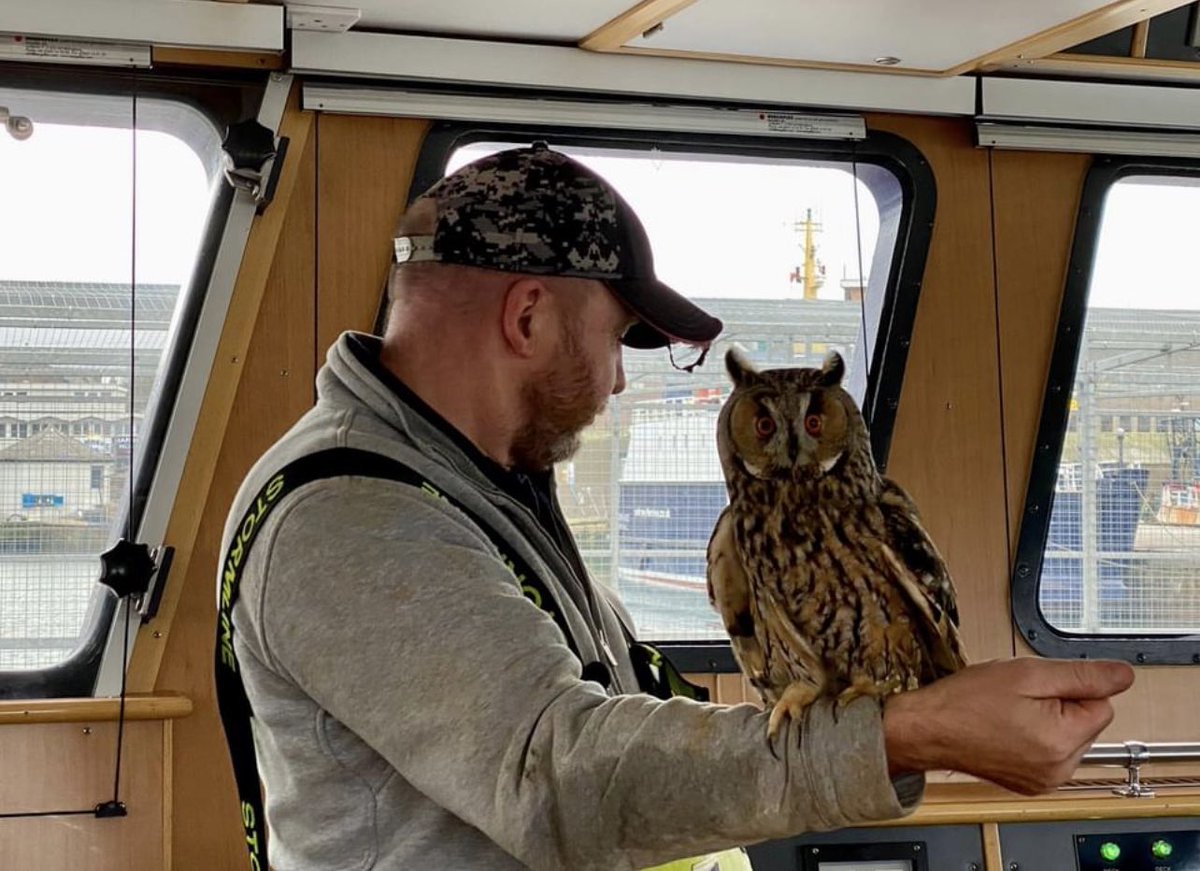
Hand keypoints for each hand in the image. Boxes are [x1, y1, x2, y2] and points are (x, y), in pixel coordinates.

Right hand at [882, 658, 1134, 794]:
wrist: (926, 729)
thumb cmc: (965, 702)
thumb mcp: (1027, 673)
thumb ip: (1082, 674)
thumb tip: (1123, 676)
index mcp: (1063, 741)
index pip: (1102, 703)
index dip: (1069, 686)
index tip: (1037, 686)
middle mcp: (1059, 769)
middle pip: (1087, 722)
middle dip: (1060, 704)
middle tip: (1019, 698)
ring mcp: (1044, 780)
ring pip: (1069, 736)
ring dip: (1048, 721)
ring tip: (1010, 713)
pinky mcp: (1031, 783)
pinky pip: (1051, 752)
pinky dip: (1035, 738)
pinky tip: (1007, 729)